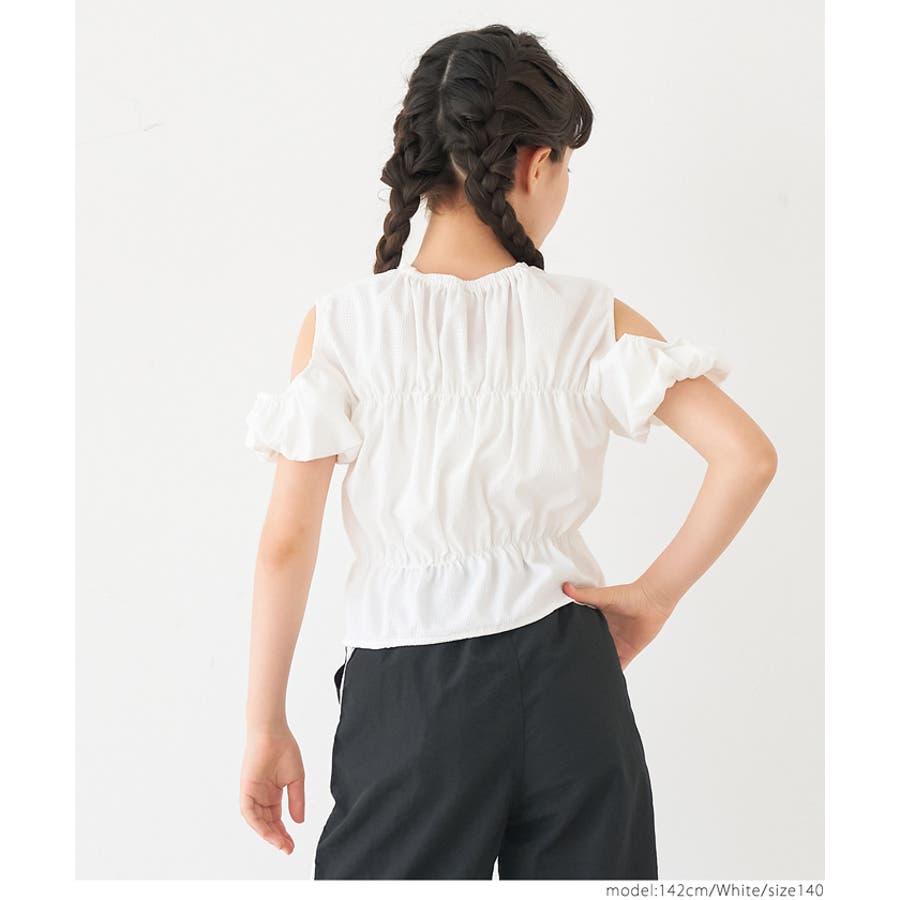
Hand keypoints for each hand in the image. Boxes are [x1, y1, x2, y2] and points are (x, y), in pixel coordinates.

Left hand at [239, 727, 304, 854]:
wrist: (273, 732)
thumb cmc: (285, 749)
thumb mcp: (296, 779)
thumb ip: (297, 800)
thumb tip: (299, 822)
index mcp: (272, 793)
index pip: (276, 819)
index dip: (284, 833)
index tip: (292, 845)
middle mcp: (261, 796)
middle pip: (267, 823)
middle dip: (277, 837)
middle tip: (288, 849)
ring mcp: (252, 793)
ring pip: (257, 821)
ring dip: (268, 834)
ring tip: (281, 844)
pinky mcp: (246, 789)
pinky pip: (248, 811)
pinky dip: (257, 823)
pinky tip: (268, 831)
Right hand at [561, 580, 670, 669]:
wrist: (652, 601)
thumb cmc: (629, 595)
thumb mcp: (602, 596)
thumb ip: (584, 595)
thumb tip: (565, 587)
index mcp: (595, 620)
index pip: (580, 633)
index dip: (571, 639)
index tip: (559, 647)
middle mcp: (604, 633)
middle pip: (591, 647)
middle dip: (583, 655)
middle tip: (568, 665)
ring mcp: (616, 643)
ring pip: (603, 658)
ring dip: (597, 666)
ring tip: (583, 678)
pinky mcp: (628, 651)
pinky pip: (620, 665)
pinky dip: (614, 673)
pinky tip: (605, 682)